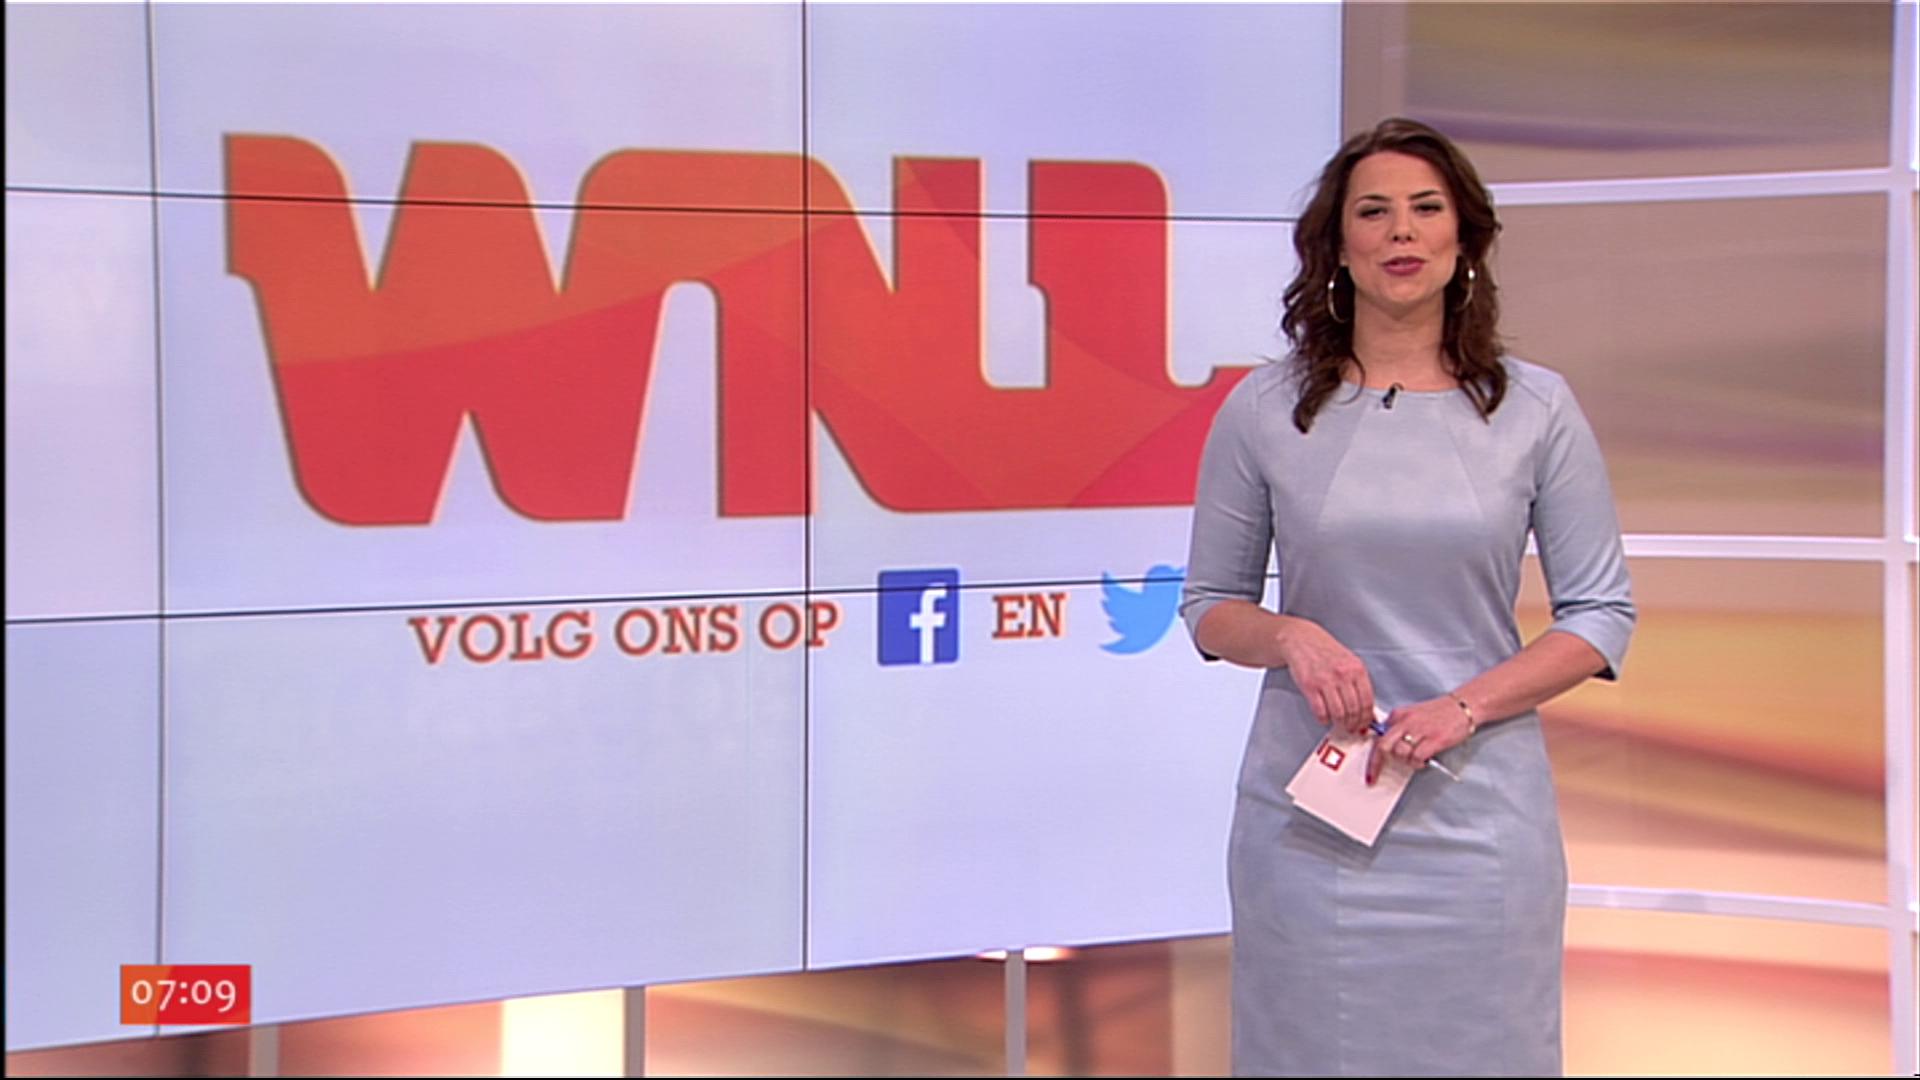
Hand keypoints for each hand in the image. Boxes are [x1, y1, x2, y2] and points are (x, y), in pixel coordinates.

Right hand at [1275, 619, 1374, 733]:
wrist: (1302, 640)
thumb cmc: (1326, 652)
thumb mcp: (1350, 661)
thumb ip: (1359, 682)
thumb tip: (1366, 708)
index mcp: (1357, 669)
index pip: (1367, 701)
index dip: (1366, 718)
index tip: (1364, 724)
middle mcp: (1343, 675)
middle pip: (1354, 710)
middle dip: (1353, 724)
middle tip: (1351, 728)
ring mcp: (1326, 680)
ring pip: (1338, 713)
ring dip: (1339, 723)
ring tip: (1339, 724)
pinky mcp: (1310, 686)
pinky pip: (1320, 711)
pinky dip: (1323, 719)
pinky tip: (1324, 717)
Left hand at [1366, 695, 1473, 783]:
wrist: (1463, 706)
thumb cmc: (1439, 714)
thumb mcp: (1412, 715)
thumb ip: (1399, 729)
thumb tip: (1387, 750)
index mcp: (1398, 715)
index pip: (1377, 737)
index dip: (1371, 757)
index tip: (1369, 772)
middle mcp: (1405, 721)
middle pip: (1383, 745)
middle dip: (1376, 764)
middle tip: (1375, 777)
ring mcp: (1419, 730)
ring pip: (1400, 753)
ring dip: (1405, 762)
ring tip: (1414, 760)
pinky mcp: (1434, 739)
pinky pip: (1417, 757)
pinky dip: (1417, 763)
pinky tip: (1423, 760)